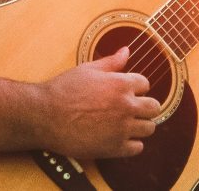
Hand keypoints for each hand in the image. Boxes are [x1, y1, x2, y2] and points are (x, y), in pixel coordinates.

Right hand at [37, 46, 159, 158]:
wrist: (45, 115)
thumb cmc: (63, 90)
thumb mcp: (87, 69)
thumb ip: (111, 62)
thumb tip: (126, 51)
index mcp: (120, 84)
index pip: (145, 84)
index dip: (136, 86)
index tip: (126, 90)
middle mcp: (126, 106)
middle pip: (153, 107)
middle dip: (145, 106)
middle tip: (131, 108)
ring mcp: (122, 129)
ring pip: (149, 128)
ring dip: (140, 125)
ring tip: (125, 123)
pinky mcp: (115, 148)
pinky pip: (137, 148)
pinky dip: (131, 143)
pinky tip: (119, 137)